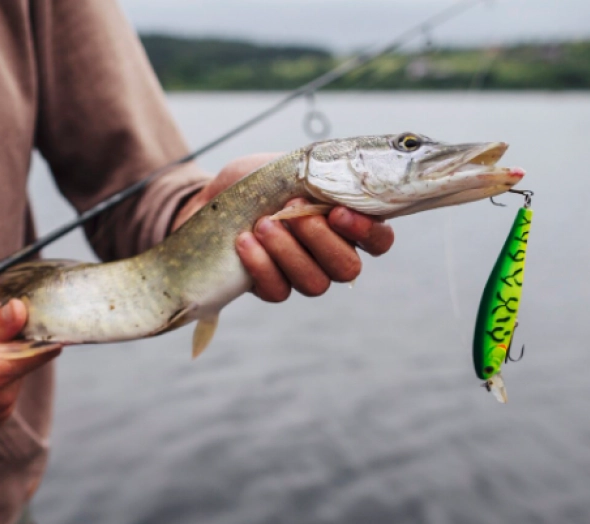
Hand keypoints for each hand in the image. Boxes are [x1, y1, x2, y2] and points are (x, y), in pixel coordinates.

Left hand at [174, 154, 394, 301]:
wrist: (210, 200)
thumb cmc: (256, 182)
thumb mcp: (289, 166)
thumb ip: (320, 173)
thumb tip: (340, 172)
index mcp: (345, 224)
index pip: (379, 240)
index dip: (367, 233)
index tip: (336, 212)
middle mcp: (330, 255)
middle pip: (347, 268)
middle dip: (320, 239)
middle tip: (292, 211)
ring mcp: (301, 275)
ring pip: (314, 284)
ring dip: (288, 252)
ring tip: (263, 224)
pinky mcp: (271, 288)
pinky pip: (278, 291)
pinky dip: (261, 265)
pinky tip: (244, 242)